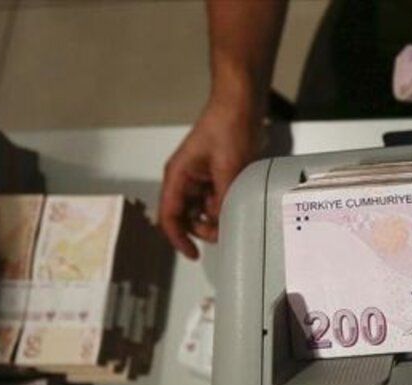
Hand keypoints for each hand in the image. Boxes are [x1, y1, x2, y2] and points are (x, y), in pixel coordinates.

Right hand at [160, 97, 261, 258]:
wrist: (241, 104)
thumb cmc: (228, 128)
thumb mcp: (227, 168)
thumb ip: (223, 199)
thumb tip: (222, 224)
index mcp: (178, 176)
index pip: (169, 216)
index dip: (178, 239)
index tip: (193, 254)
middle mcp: (185, 179)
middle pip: (186, 217)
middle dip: (203, 229)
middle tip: (224, 232)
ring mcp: (200, 177)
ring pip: (202, 210)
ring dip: (216, 217)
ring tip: (233, 215)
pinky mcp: (216, 174)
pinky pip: (216, 199)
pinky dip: (224, 205)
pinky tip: (237, 203)